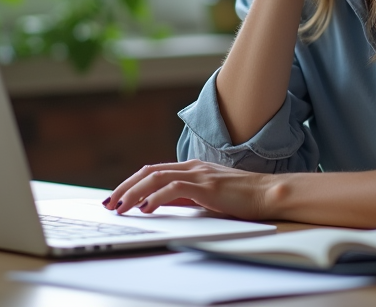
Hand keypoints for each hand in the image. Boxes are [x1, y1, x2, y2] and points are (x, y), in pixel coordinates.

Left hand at [103, 159, 275, 219]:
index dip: (131, 183)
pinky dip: (157, 197)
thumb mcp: (206, 195)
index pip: (153, 171)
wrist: (266, 193)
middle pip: (149, 172)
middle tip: (110, 203)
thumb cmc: (239, 197)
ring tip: (122, 207)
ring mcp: (199, 174)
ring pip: (157, 177)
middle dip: (126, 187)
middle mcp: (192, 167)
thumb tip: (157, 204)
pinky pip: (175, 188)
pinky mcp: (206, 186)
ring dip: (135, 192)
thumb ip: (184, 196)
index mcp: (190, 168)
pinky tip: (147, 208)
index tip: (117, 197)